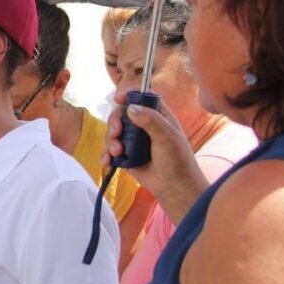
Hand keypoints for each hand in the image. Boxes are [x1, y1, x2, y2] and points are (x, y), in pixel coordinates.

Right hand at [101, 98, 207, 222]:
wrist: (174, 188)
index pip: (141, 98)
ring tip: (117, 151)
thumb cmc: (177, 160)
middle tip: (116, 132)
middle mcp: (144, 125)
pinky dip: (106, 154)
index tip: (118, 98)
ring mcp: (133, 140)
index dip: (129, 95)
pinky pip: (110, 150)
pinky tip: (107, 161)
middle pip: (121, 113)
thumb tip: (130, 108)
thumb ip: (151, 120)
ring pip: (113, 131)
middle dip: (114, 121)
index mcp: (157, 116)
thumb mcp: (167, 137)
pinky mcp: (126, 155)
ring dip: (110, 140)